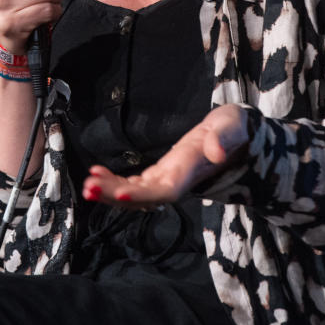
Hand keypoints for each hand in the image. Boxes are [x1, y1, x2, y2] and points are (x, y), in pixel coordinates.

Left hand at [82, 105, 249, 208]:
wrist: (236, 136)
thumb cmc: (234, 129)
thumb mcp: (233, 127)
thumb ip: (225, 137)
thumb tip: (217, 151)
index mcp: (192, 170)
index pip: (166, 190)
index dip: (144, 195)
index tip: (121, 194)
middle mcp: (177, 180)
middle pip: (144, 197)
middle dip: (116, 195)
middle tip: (88, 189)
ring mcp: (168, 179)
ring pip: (136, 193)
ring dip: (110, 191)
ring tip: (88, 185)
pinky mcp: (161, 173)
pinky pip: (136, 183)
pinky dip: (115, 181)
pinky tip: (97, 173)